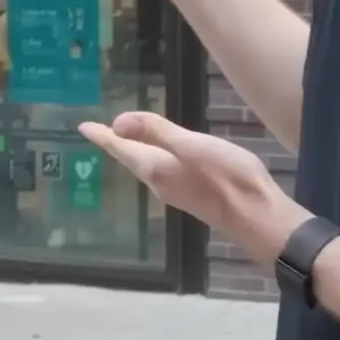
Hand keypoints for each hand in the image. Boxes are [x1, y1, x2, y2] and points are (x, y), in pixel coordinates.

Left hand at [76, 111, 301, 259]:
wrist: (256, 216)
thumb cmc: (227, 177)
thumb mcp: (192, 146)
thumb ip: (158, 132)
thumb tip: (117, 123)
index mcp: (156, 168)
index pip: (122, 148)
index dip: (103, 136)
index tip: (83, 127)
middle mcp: (160, 182)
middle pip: (131, 159)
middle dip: (116, 144)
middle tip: (100, 131)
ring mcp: (176, 191)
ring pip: (146, 167)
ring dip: (133, 152)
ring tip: (124, 139)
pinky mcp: (192, 194)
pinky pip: (162, 171)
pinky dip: (152, 158)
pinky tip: (160, 155)